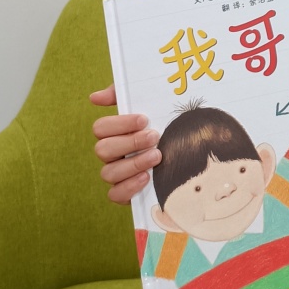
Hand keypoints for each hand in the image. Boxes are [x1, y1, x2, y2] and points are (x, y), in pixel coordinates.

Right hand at [90, 85, 160, 203]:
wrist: (193, 145)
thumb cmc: (165, 120)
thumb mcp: (150, 101)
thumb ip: (123, 93)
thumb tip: (95, 97)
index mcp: (114, 132)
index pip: (100, 128)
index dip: (119, 124)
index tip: (144, 120)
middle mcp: (112, 153)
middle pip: (102, 150)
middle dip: (130, 143)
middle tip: (154, 137)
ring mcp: (118, 173)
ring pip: (108, 173)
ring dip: (133, 163)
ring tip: (157, 156)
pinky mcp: (127, 191)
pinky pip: (115, 195)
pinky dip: (128, 187)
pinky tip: (147, 177)